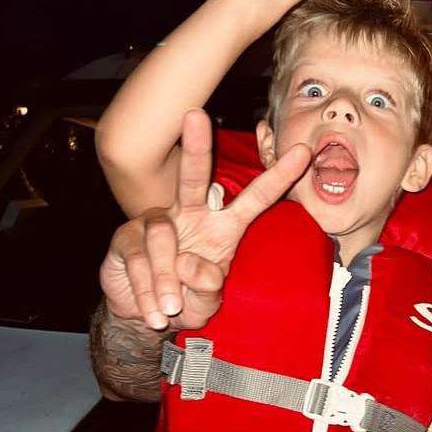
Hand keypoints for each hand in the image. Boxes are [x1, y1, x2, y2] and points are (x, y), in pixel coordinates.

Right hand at [99, 109, 309, 329]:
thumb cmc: (185, 301)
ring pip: (163, 236)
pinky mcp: (127, 238)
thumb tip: (197, 266)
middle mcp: (191, 216)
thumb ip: (209, 289)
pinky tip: (152, 312)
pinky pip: (140, 258)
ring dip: (166, 280)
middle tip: (197, 115)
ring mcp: (157, 223)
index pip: (255, 198)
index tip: (304, 152)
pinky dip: (148, 290)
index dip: (279, 176)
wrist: (142, 315)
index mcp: (223, 227)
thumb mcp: (206, 303)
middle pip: (194, 178)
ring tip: (168, 311)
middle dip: (196, 146)